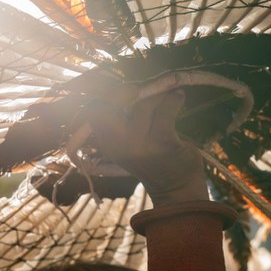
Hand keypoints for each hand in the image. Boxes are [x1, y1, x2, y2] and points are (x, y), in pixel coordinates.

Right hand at [85, 88, 207, 205]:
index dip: (106, 94)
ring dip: (159, 97)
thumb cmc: (153, 159)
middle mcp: (118, 144)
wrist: (176, 189)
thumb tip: (130, 81)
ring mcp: (140, 145)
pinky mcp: (162, 143)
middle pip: (112, 103)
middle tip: (142, 89)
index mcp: (107, 142)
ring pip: (144, 104)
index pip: (93, 110)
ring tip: (168, 96)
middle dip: (126, 91)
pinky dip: (174, 100)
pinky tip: (178, 97)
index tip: (125, 90)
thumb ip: (122, 118)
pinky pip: (166, 110)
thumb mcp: (129, 142)